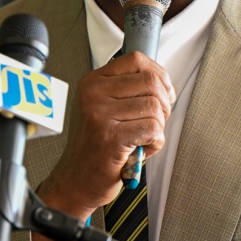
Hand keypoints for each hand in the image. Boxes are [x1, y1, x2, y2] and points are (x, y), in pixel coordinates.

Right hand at [31, 52, 174, 240]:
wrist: (75, 180)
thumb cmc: (94, 147)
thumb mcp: (102, 108)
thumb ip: (126, 90)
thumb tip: (162, 79)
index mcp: (92, 82)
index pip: (136, 60)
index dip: (159, 74)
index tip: (164, 91)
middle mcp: (93, 95)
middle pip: (151, 82)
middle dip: (164, 104)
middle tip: (155, 121)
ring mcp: (100, 115)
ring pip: (155, 107)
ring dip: (158, 127)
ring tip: (142, 139)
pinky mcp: (111, 138)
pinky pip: (153, 130)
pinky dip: (156, 143)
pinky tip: (141, 149)